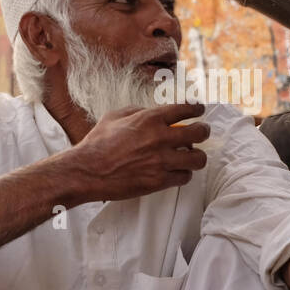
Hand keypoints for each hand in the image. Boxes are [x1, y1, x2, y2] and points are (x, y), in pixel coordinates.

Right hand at [67, 101, 208, 203]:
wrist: (86, 172)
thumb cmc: (96, 144)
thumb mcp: (113, 117)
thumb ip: (136, 111)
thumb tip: (150, 111)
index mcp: (149, 119)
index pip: (186, 109)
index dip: (197, 108)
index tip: (199, 110)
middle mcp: (160, 138)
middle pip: (200, 132)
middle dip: (203, 131)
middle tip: (200, 133)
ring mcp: (161, 161)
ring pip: (198, 159)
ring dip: (196, 156)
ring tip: (190, 157)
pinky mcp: (159, 181)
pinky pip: (185, 177)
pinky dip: (183, 174)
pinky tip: (176, 172)